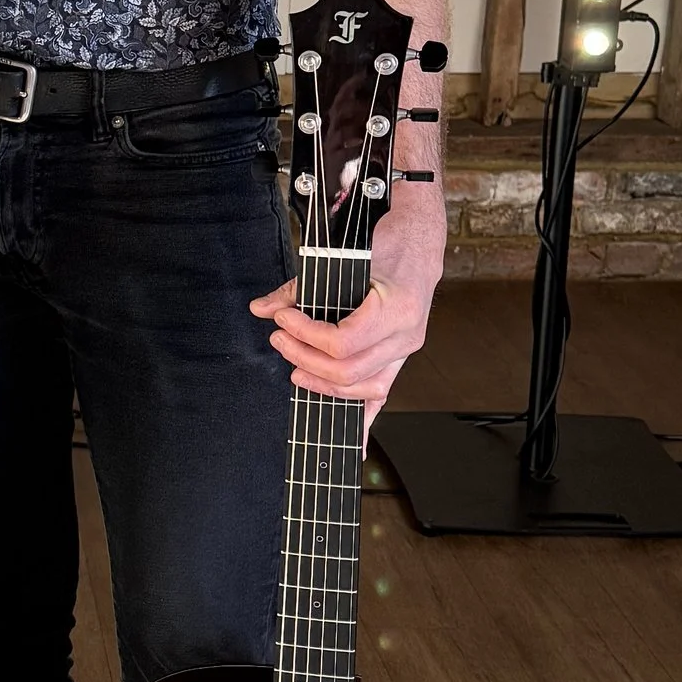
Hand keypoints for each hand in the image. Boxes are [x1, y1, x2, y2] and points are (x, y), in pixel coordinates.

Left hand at [252, 182, 443, 433]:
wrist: (419, 237)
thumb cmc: (386, 241)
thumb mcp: (342, 257)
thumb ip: (299, 287)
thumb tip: (262, 308)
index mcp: (396, 309)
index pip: (343, 343)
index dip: (306, 337)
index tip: (283, 321)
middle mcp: (406, 335)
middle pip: (350, 371)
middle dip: (306, 359)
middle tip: (280, 341)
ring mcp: (406, 349)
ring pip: (365, 389)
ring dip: (324, 383)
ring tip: (296, 365)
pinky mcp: (401, 355)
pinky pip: (383, 394)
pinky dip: (366, 419)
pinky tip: (355, 443)